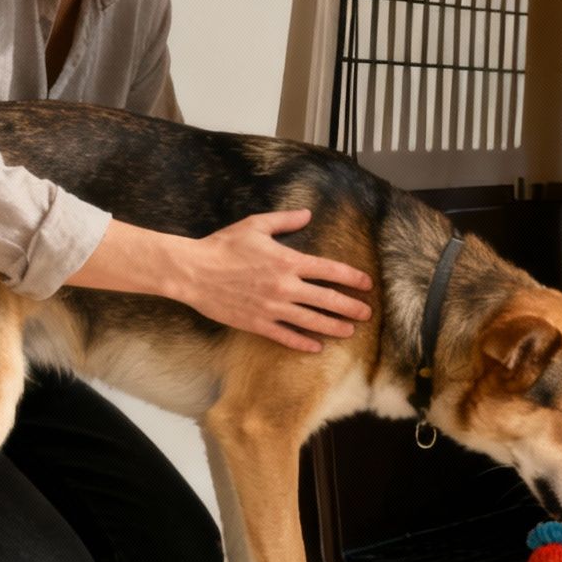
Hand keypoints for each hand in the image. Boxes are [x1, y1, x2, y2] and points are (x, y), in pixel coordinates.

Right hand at [166, 210, 373, 351]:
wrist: (193, 271)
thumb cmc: (223, 246)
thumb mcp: (256, 225)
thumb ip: (285, 221)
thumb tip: (307, 214)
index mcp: (288, 261)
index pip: (330, 271)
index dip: (353, 278)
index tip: (367, 284)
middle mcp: (285, 286)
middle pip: (328, 300)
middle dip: (351, 307)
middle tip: (368, 313)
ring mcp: (272, 307)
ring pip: (312, 321)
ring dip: (334, 327)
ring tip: (350, 331)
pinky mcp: (257, 323)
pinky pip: (286, 336)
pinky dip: (303, 342)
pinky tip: (316, 347)